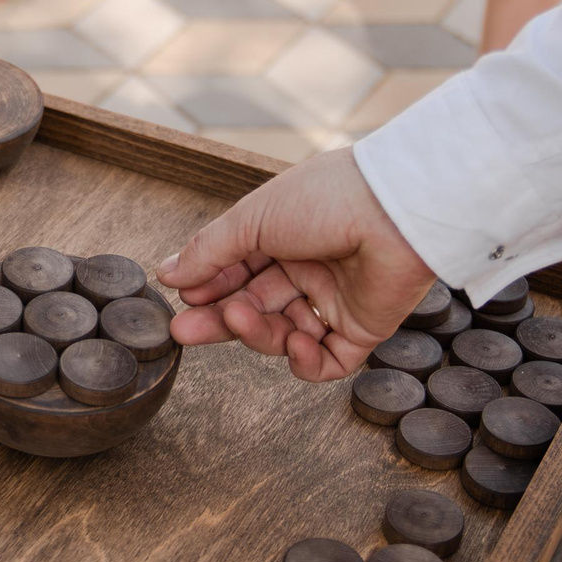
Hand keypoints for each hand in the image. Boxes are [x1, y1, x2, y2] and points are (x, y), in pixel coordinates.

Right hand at [156, 149, 437, 381]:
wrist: (393, 209)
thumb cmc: (326, 199)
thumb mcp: (253, 218)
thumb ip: (210, 251)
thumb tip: (168, 273)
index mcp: (284, 236)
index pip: (237, 272)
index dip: (209, 287)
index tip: (182, 296)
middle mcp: (309, 269)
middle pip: (254, 308)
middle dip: (219, 319)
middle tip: (185, 331)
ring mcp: (335, 301)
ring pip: (283, 335)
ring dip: (257, 333)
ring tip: (240, 318)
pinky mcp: (362, 329)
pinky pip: (326, 361)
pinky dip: (305, 362)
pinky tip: (294, 345)